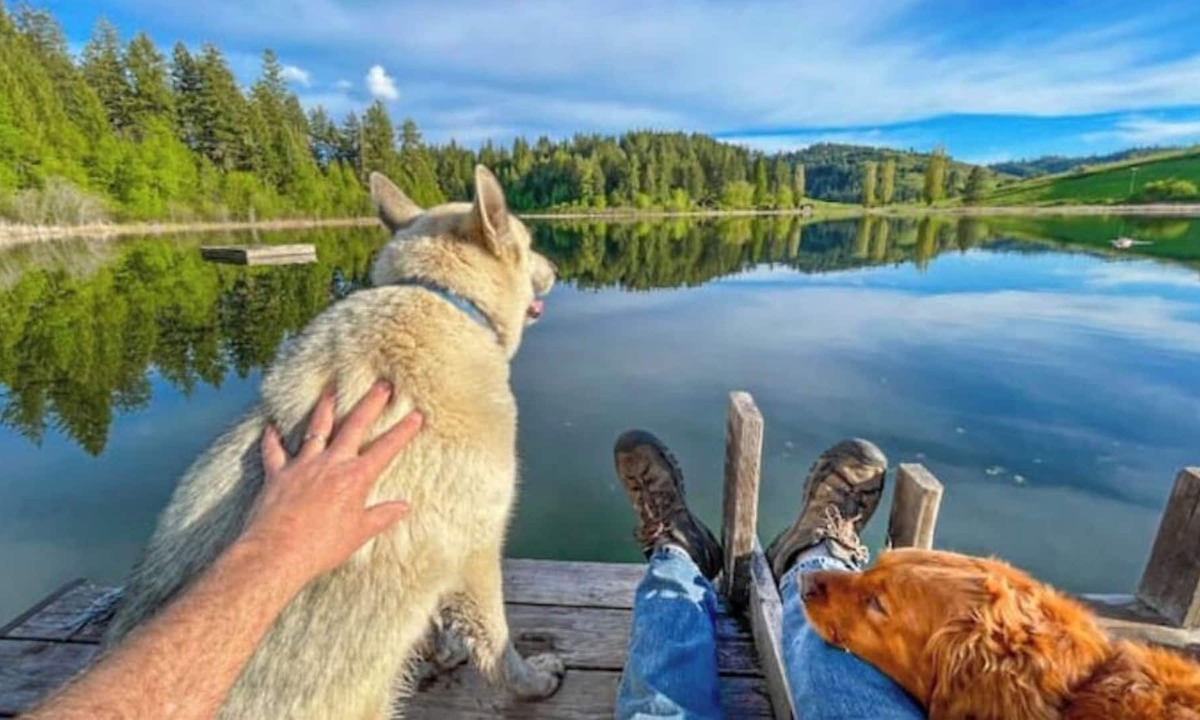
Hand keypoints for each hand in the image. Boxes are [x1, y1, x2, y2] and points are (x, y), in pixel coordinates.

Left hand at [243, 381, 422, 584]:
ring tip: (331, 388)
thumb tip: (403, 507)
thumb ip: (382, 516)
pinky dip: (272, 438)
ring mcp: (303, 465)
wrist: (277, 553)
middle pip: (354, 426)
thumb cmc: (321, 547)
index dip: (403, 431)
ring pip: (316, 428)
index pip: (386, 449)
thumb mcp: (359, 534)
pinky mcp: (278, 474)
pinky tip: (271, 426)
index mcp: (355, 478)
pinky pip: (273, 451)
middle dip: (370, 403)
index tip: (415, 415)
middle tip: (382, 385)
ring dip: (325, 406)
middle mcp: (331, 464)